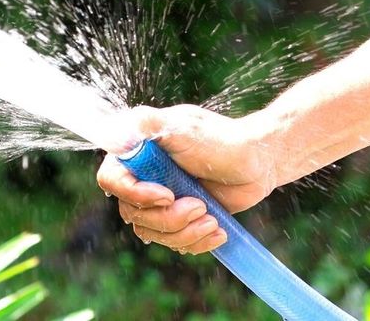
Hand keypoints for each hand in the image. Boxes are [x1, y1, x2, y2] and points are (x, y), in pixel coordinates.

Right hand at [96, 104, 278, 253]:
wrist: (258, 162)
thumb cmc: (221, 139)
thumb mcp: (183, 127)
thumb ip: (146, 126)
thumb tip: (115, 134)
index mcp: (137, 151)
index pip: (110, 179)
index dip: (135, 194)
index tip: (167, 195)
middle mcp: (142, 176)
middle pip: (133, 213)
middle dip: (169, 218)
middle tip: (201, 206)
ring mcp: (159, 201)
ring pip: (152, 233)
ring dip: (186, 232)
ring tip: (212, 218)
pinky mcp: (179, 219)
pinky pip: (174, 243)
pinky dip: (197, 241)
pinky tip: (218, 229)